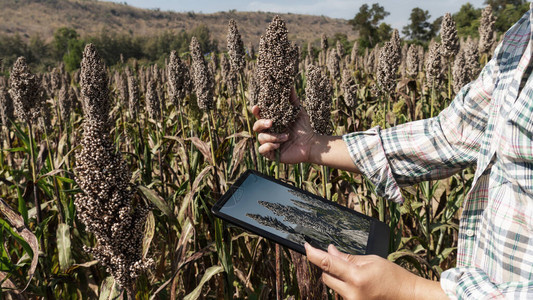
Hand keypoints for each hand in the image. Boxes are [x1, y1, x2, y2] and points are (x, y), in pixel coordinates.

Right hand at [252, 89, 315, 163]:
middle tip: (271, 122)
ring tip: (286, 136)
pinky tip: (279, 145)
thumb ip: (292, 99)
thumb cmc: (304, 128)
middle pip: (256, 127)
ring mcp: (269, 143)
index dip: (256, 111)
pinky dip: (269, 147)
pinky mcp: (272, 154)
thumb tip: (289, 84)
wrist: (311, 144)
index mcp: (272, 122)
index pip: (259, 116)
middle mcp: (268, 132)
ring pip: (260, 138)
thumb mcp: (298, 112)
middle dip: (261, 124)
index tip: (257, 107)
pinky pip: (262, 150)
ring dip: (273, 136)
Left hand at [305, 243, 446, 299]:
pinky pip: (341, 293)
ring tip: (356, 273)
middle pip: (326, 277)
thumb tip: (330, 250)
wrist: (409, 297)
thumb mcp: (371, 261)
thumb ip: (348, 258)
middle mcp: (352, 293)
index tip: (306, 246)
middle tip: (337, 258)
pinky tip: (358, 282)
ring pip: (333, 285)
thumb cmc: (394, 277)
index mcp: (357, 278)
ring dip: (337, 276)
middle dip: (328, 266)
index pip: (328, 264)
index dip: (314, 254)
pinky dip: (344, 285)